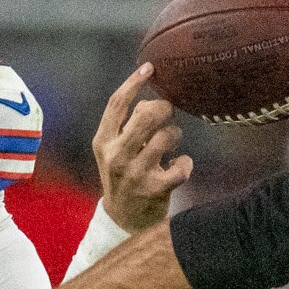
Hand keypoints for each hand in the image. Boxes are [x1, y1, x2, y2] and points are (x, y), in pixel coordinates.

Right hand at [94, 63, 191, 232]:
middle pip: (145, 115)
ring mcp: (135, 173)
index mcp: (103, 142)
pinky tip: (179, 166)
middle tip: (168, 112)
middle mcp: (116, 156)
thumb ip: (126, 126)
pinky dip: (186, 163)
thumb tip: (149, 104)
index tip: (150, 68)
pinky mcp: (154, 189)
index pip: (116, 104)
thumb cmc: (123, 177)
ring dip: (175, 135)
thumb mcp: (114, 151)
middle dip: (163, 109)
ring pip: (167, 137)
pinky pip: (182, 166)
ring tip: (172, 144)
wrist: (123, 220)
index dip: (133, 82)